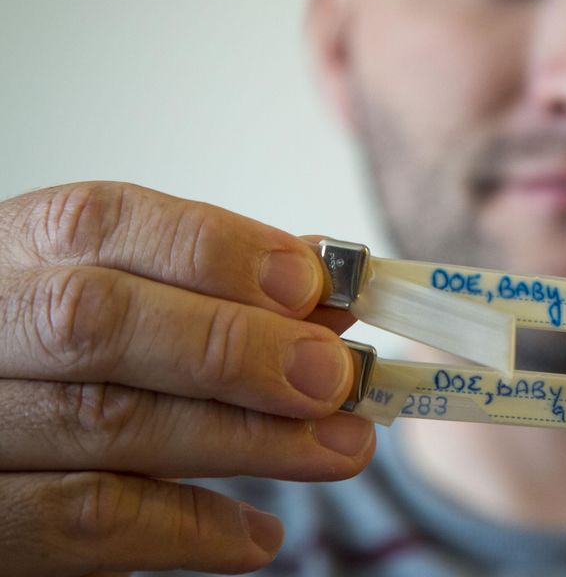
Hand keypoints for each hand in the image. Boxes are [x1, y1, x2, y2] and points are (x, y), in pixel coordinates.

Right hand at [0, 182, 375, 575]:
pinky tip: (259, 537)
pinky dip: (189, 529)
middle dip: (233, 345)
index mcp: (11, 254)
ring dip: (246, 439)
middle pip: (94, 321)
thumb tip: (326, 294)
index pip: (100, 222)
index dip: (213, 249)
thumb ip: (212, 294)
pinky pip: (81, 524)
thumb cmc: (63, 374)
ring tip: (339, 449)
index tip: (310, 284)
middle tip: (334, 375)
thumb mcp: (122, 311)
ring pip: (104, 422)